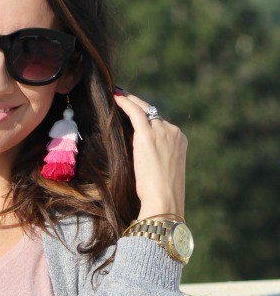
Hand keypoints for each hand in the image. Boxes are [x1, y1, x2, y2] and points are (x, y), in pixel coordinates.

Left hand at [113, 90, 186, 219]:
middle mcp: (173, 132)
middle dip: (138, 104)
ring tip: (117, 95)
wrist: (164, 200)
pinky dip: (125, 103)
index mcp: (180, 142)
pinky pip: (136, 112)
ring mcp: (163, 132)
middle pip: (153, 113)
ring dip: (130, 101)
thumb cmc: (161, 195)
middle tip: (124, 96)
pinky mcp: (149, 135)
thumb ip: (157, 159)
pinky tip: (115, 97)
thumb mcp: (163, 172)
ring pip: (144, 110)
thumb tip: (142, 159)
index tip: (136, 111)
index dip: (147, 118)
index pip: (161, 125)